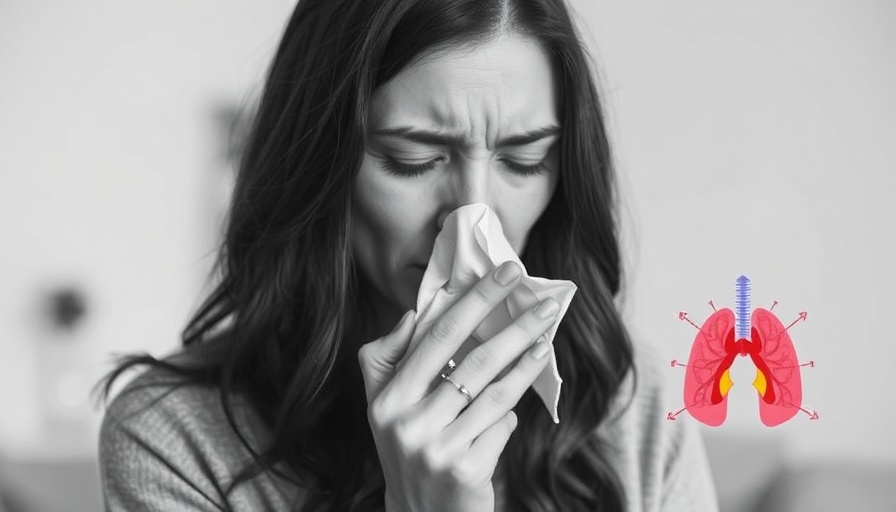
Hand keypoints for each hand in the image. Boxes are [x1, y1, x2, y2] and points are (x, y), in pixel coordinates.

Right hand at [357, 261, 558, 511]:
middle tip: (543, 304)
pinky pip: (502, 428)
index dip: (474, 301)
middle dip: (513, 326)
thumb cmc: (407, 449)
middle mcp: (408, 424)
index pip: (437, 337)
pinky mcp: (466, 472)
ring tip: (545, 339)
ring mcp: (437, 450)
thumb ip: (386, 357)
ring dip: (526, 362)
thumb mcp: (383, 406)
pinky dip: (511, 416)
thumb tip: (414, 314)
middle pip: (474, 361)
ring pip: (496, 393)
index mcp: (388, 399)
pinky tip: (516, 407)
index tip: (504, 274)